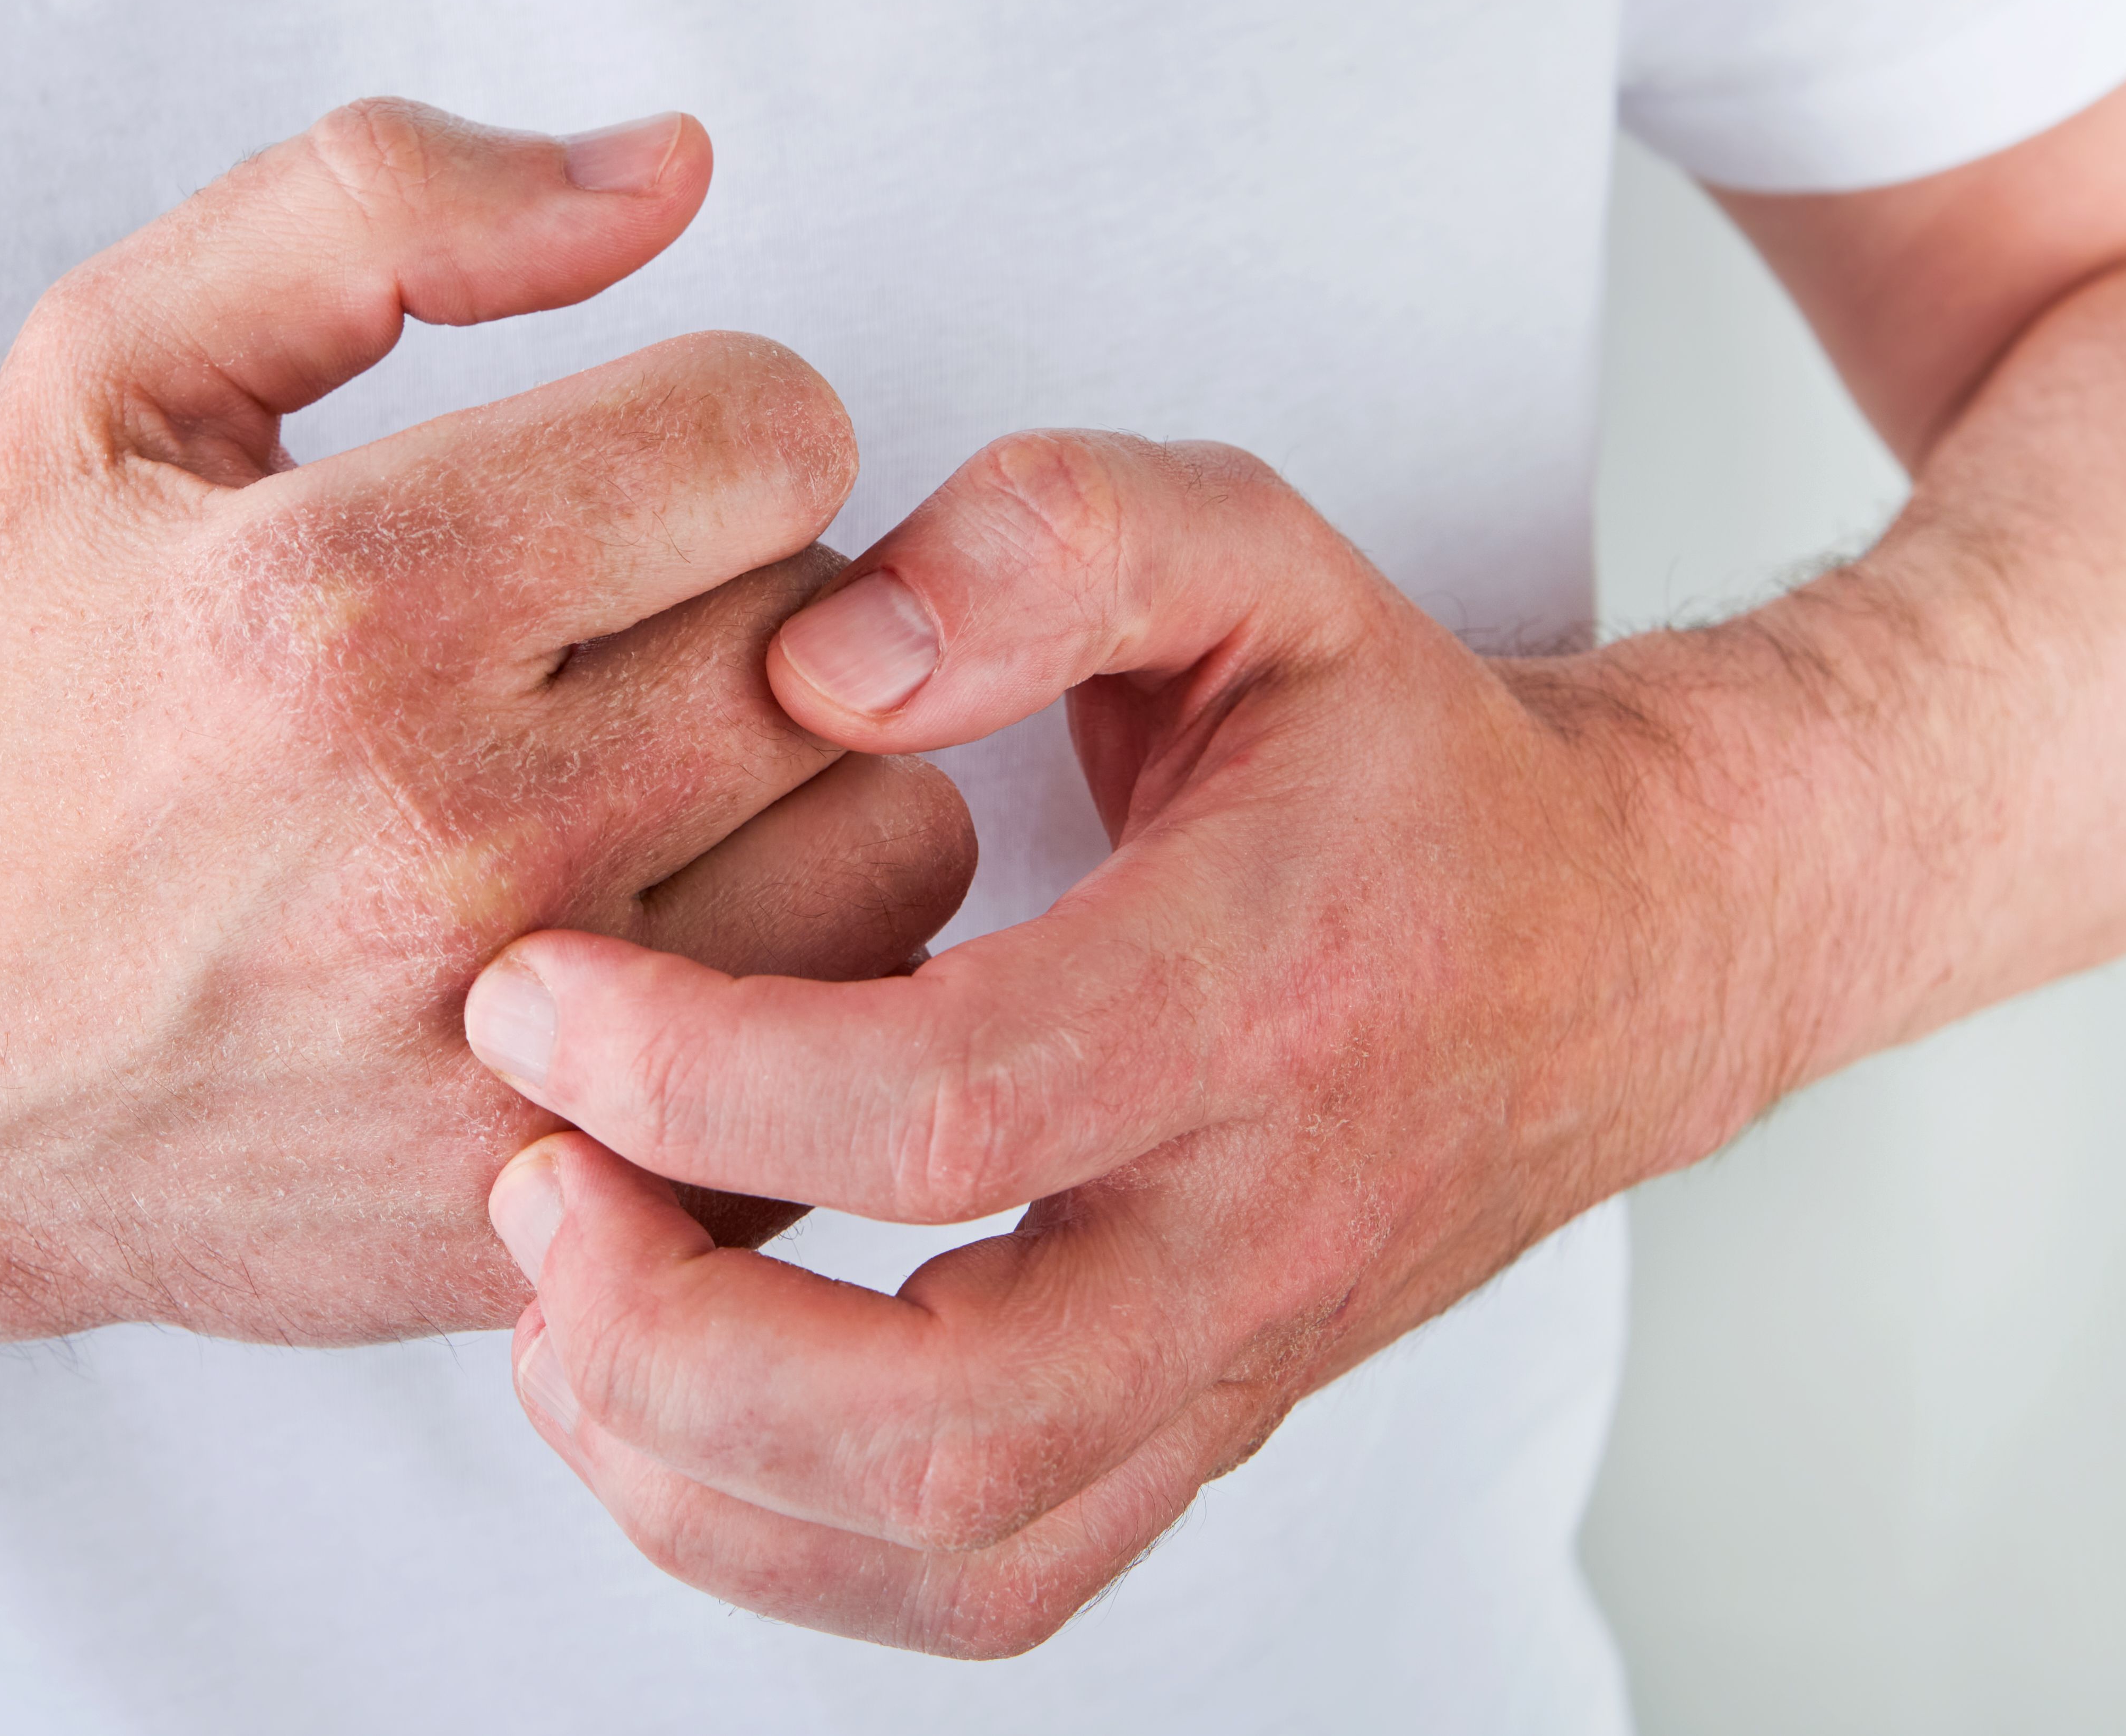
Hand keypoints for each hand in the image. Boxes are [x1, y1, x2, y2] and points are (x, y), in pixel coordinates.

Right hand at [0, 99, 970, 1355]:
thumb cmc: (11, 700)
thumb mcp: (109, 372)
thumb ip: (385, 208)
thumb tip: (676, 164)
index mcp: (342, 596)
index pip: (777, 429)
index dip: (713, 426)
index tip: (616, 483)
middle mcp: (444, 832)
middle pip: (847, 632)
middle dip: (751, 600)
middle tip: (598, 643)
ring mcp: (515, 1049)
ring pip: (900, 838)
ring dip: (809, 793)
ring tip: (640, 794)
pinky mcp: (562, 1211)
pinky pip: (853, 1048)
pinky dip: (789, 983)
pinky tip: (645, 949)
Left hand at [463, 431, 1735, 1655]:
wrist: (1602, 946)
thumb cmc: (1385, 746)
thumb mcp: (1258, 554)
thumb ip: (1057, 536)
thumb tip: (823, 667)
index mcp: (1274, 988)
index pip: (958, 1107)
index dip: (699, 1072)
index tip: (529, 991)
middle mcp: (1268, 1224)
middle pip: (954, 1415)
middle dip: (677, 1335)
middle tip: (522, 1177)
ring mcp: (1238, 1359)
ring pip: (960, 1546)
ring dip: (699, 1469)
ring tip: (552, 1301)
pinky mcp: (1198, 1431)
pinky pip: (988, 1589)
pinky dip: (780, 1548)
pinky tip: (649, 1404)